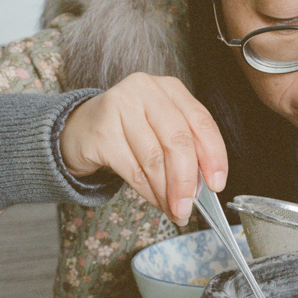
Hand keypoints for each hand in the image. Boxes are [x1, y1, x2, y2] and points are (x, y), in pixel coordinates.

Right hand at [58, 73, 227, 225]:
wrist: (80, 129)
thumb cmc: (128, 131)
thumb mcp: (162, 129)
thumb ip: (186, 149)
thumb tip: (202, 186)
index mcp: (170, 88)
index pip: (201, 121)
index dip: (213, 155)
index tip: (217, 184)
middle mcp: (146, 90)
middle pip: (177, 140)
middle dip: (186, 180)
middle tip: (189, 206)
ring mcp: (120, 106)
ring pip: (154, 158)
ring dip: (166, 191)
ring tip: (173, 209)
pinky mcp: (102, 130)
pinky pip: (132, 169)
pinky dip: (147, 191)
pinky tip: (155, 200)